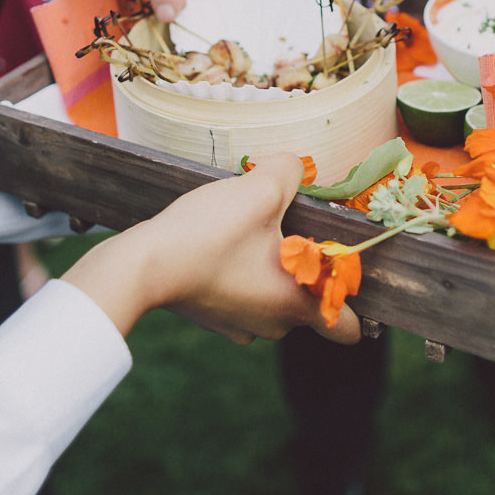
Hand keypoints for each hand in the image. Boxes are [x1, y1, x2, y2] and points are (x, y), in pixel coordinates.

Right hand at [62, 153, 362, 344]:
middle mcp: (273, 326)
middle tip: (289, 227)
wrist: (140, 265)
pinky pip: (242, 295)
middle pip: (309, 301)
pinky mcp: (212, 317)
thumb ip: (290, 171)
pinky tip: (222, 244)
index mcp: (297, 306)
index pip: (349, 328)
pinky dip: (240, 273)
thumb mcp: (259, 190)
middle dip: (305, 266)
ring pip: (274, 296)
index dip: (354, 298)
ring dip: (270, 267)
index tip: (343, 266)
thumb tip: (295, 165)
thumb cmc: (208, 236)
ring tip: (251, 230)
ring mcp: (239, 326)